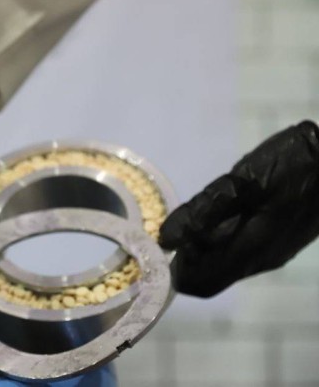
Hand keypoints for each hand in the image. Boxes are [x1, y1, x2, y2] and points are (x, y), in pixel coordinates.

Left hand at [160, 120, 318, 297]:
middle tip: (171, 227)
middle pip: (210, 277)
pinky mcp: (276, 242)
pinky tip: (212, 217)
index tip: (157, 246)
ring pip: (223, 266)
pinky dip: (217, 242)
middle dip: (184, 260)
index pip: (202, 283)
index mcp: (251, 249)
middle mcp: (261, 260)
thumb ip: (204, 210)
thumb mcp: (242, 181)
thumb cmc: (291, 164)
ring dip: (200, 250)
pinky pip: (237, 253)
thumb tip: (166, 239)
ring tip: (189, 218)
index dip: (174, 272)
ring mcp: (271, 253)